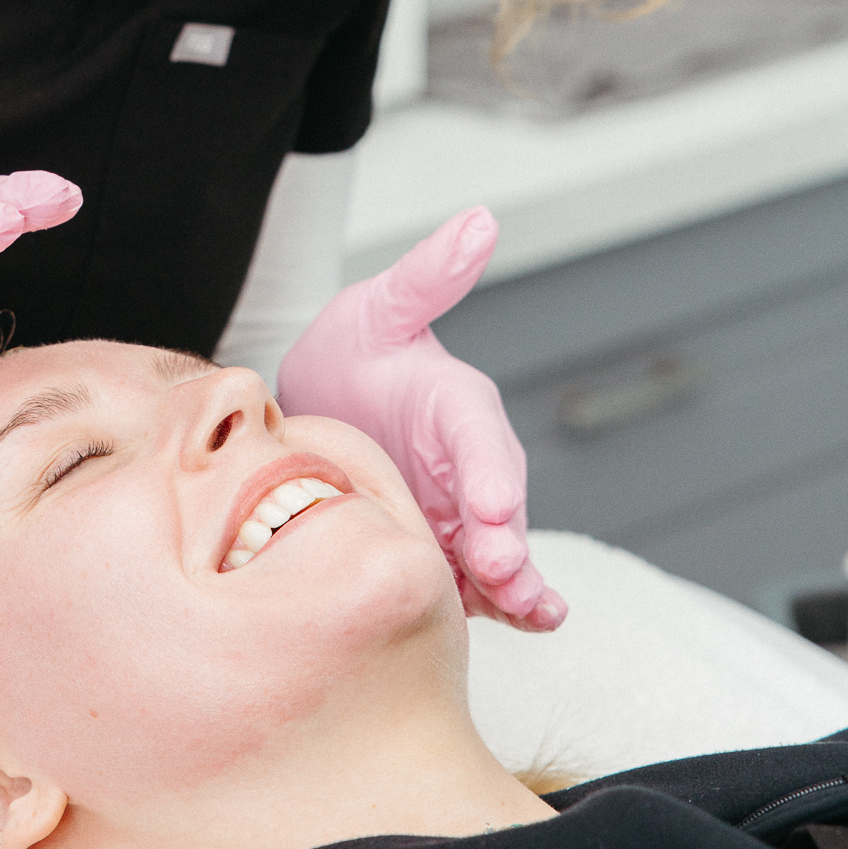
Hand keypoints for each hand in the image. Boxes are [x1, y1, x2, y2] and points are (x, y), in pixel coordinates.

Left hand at [277, 207, 565, 630]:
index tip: (492, 504)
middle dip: (505, 542)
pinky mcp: (444, 551)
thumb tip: (479, 220)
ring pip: (500, 554)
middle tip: (498, 571)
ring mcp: (461, 514)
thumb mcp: (378, 308)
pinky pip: (478, 584)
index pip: (480, 439)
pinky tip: (520, 628)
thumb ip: (426, 276)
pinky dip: (500, 606)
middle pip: (499, 509)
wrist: (322, 403)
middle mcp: (471, 465)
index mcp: (457, 406)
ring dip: (514, 584)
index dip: (489, 472)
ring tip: (525, 612)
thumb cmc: (354, 351)